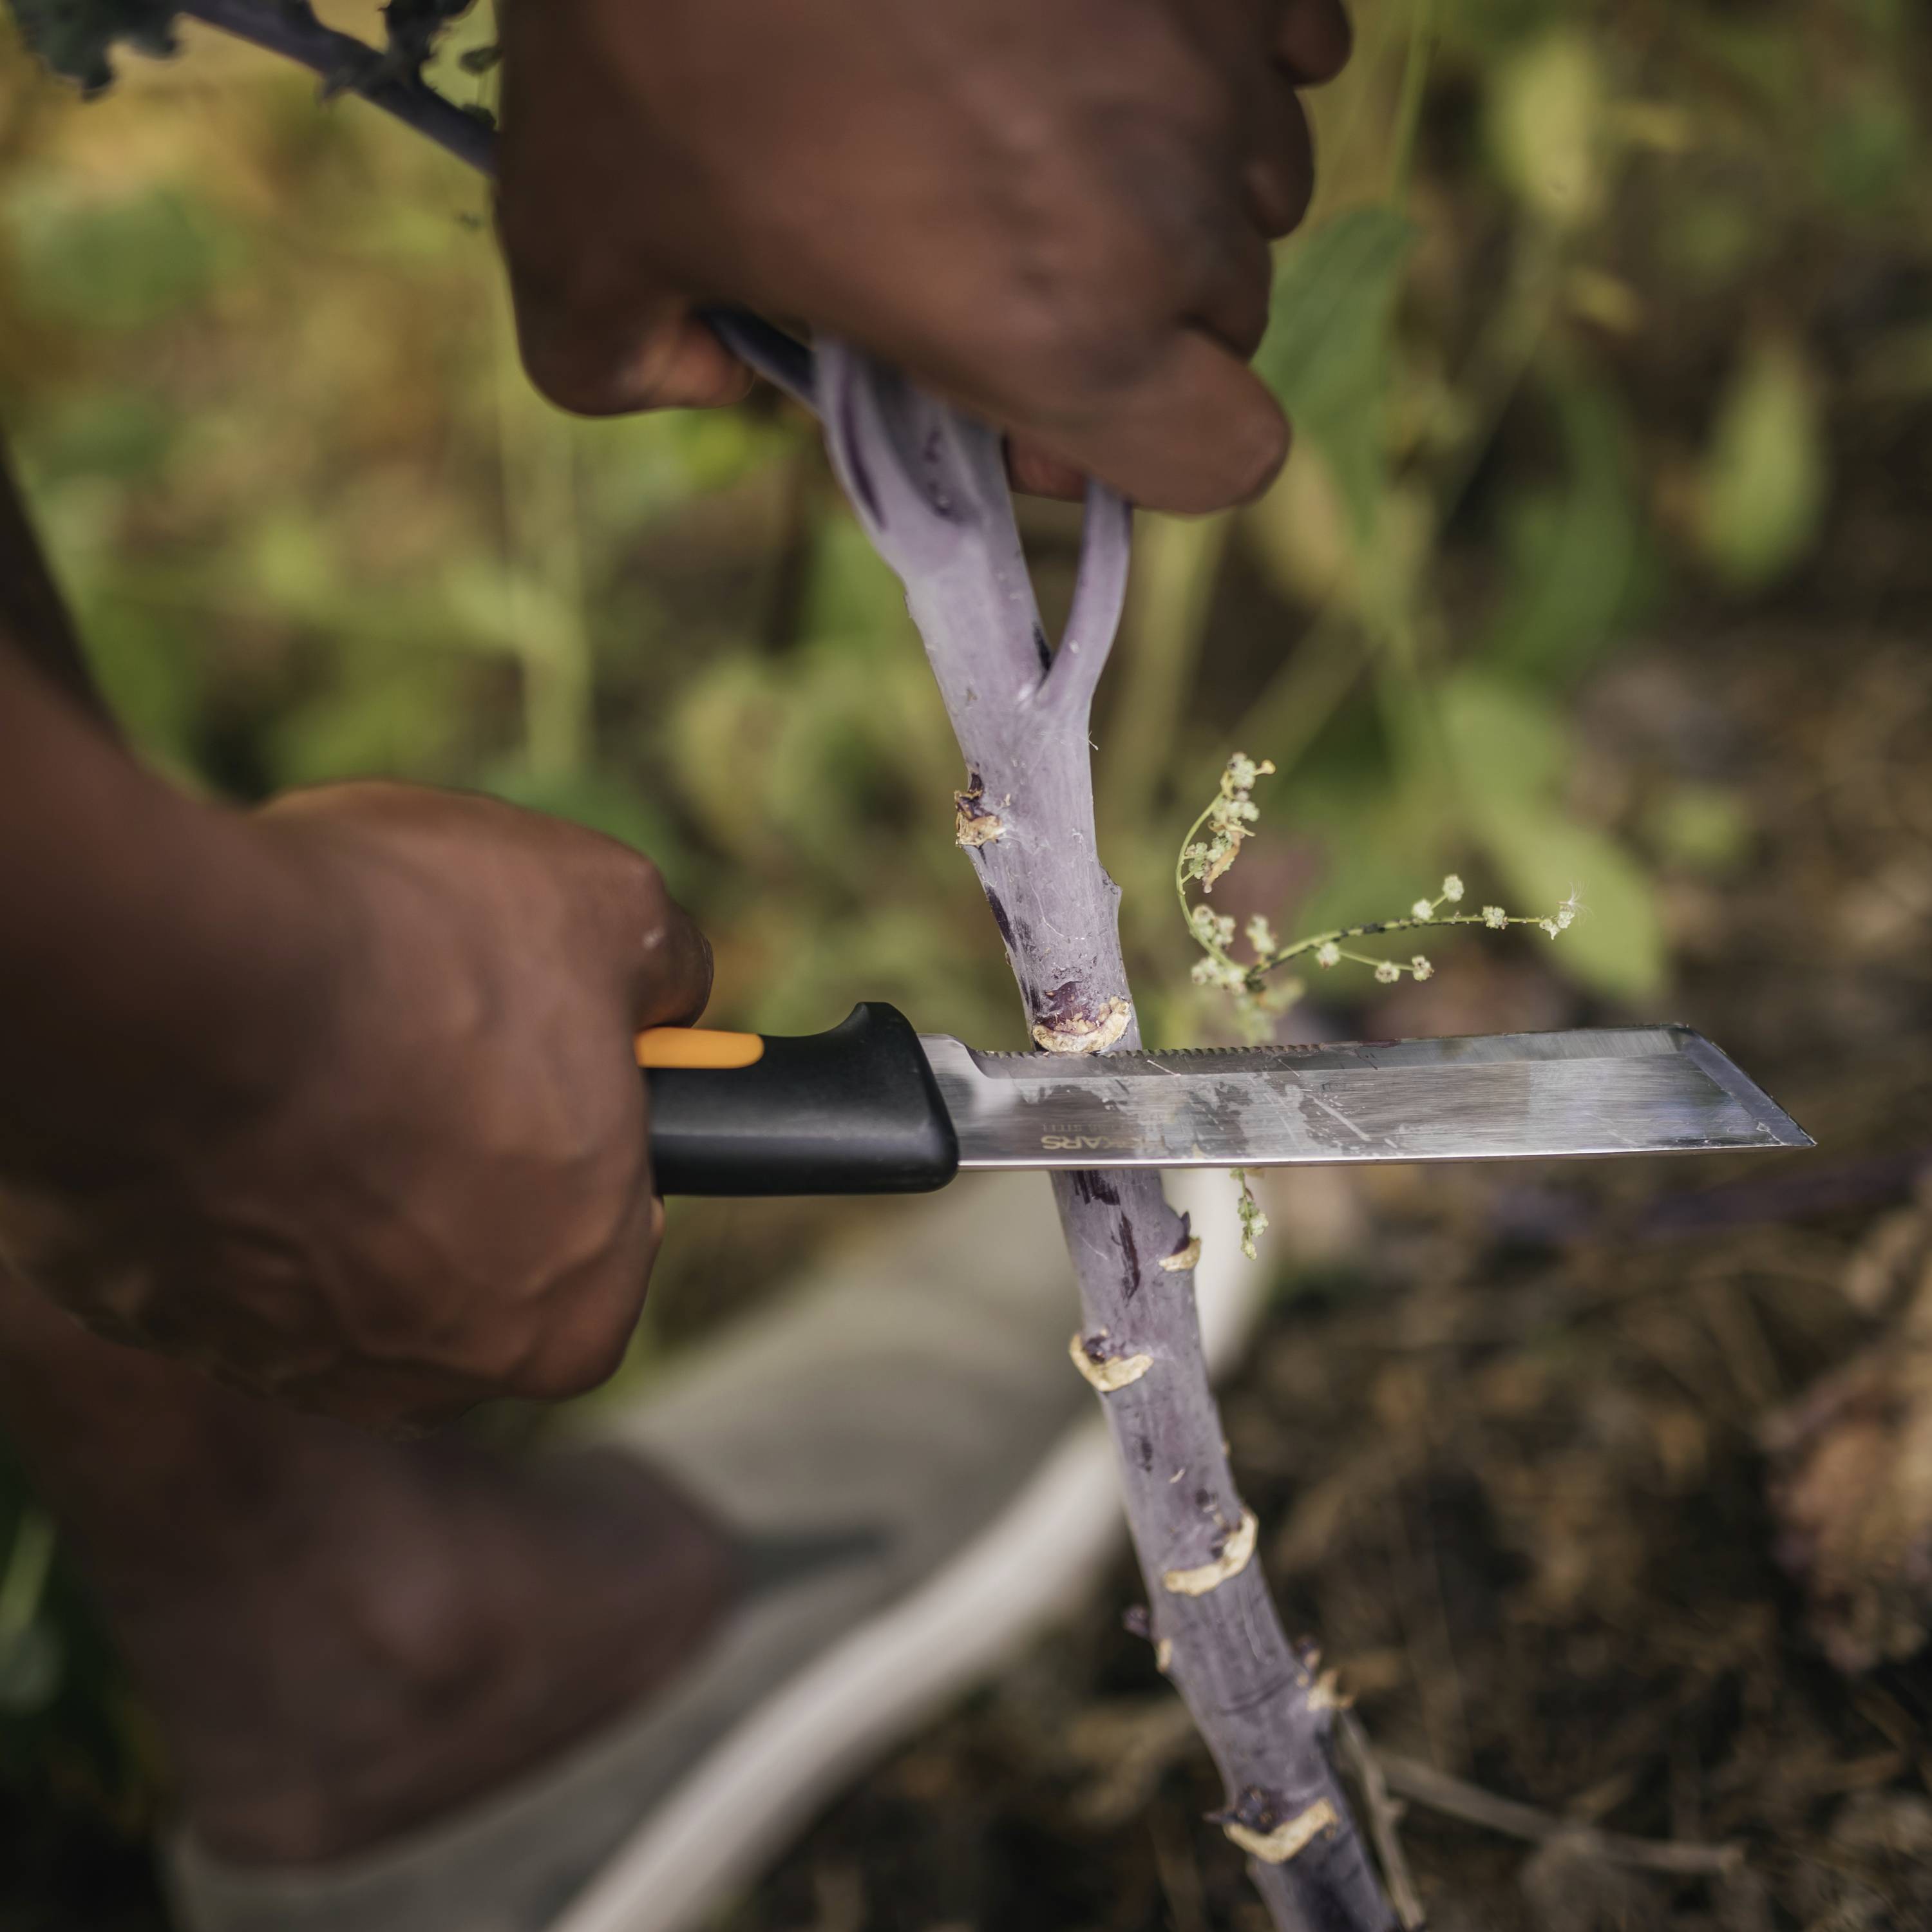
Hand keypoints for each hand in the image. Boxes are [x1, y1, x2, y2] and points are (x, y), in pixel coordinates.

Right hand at [0, 783, 708, 1429]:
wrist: (179, 980)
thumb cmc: (423, 957)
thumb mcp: (617, 911)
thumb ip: (668, 975)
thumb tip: (667, 990)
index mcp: (573, 1319)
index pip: (614, 1228)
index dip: (589, 1124)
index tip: (551, 1056)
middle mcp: (430, 1379)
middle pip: (477, 1246)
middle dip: (463, 1141)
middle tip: (432, 1027)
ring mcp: (275, 1358)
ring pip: (341, 1247)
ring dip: (342, 1154)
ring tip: (328, 1035)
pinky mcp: (145, 1313)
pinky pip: (219, 1234)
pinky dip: (230, 1160)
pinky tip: (229, 1073)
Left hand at [494, 0, 1350, 513]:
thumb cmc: (647, 8)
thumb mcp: (575, 230)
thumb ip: (627, 362)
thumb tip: (710, 373)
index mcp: (1058, 329)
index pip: (1227, 462)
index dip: (1140, 451)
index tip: (1041, 403)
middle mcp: (1178, 204)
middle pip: (1229, 318)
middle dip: (1128, 310)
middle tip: (993, 241)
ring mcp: (1220, 51)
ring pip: (1255, 179)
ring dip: (1168, 178)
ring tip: (1030, 110)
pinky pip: (1288, 37)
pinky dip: (1210, 50)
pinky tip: (1097, 21)